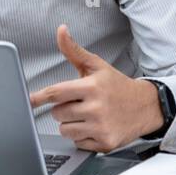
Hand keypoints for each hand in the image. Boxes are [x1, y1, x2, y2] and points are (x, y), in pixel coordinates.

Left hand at [27, 25, 163, 151]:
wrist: (146, 106)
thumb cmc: (118, 86)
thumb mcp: (97, 65)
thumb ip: (74, 50)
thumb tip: (61, 31)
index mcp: (92, 87)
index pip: (56, 93)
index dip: (39, 97)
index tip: (30, 100)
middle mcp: (96, 108)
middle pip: (58, 113)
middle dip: (63, 109)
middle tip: (78, 103)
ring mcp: (101, 127)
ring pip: (65, 130)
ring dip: (71, 124)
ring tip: (86, 115)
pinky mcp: (105, 143)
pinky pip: (78, 143)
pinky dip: (82, 137)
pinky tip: (94, 126)